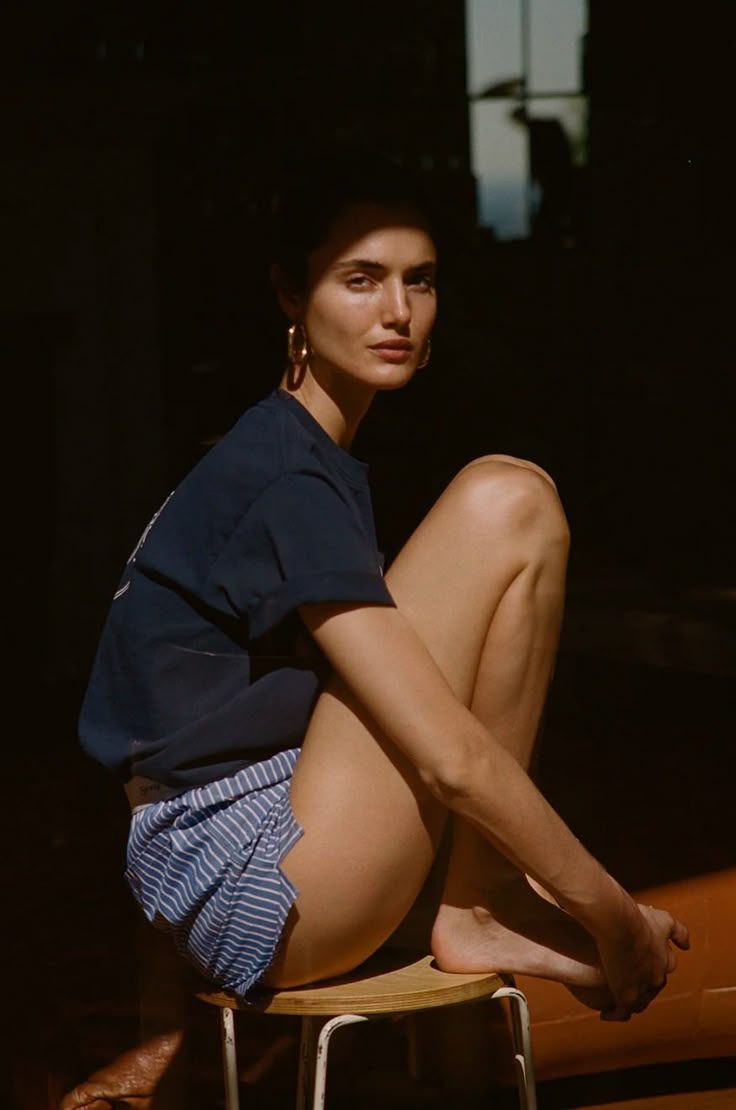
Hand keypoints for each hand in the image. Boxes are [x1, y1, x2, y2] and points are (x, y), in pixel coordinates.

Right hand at [595, 902, 688, 1021]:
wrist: (619, 924)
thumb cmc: (639, 920)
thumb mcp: (664, 921)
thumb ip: (679, 932)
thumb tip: (687, 946)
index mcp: (665, 961)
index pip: (664, 967)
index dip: (655, 965)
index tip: (646, 963)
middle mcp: (656, 978)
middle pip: (651, 987)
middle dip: (643, 986)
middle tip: (628, 983)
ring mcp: (641, 989)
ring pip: (638, 1003)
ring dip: (630, 1003)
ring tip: (618, 1002)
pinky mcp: (625, 996)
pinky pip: (621, 1012)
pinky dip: (614, 1015)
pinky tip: (605, 1015)